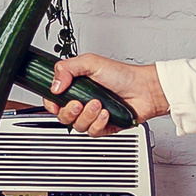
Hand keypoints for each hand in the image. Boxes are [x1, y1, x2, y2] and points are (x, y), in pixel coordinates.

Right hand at [47, 54, 168, 135]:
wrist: (144, 89)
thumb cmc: (122, 75)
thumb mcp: (90, 62)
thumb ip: (67, 68)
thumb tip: (54, 86)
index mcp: (75, 87)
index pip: (54, 101)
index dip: (51, 104)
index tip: (56, 103)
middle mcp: (83, 102)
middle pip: (63, 117)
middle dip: (70, 111)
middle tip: (80, 102)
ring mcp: (93, 116)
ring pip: (78, 126)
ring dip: (88, 115)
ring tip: (99, 103)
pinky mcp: (103, 127)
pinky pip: (93, 132)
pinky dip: (99, 122)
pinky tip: (107, 113)